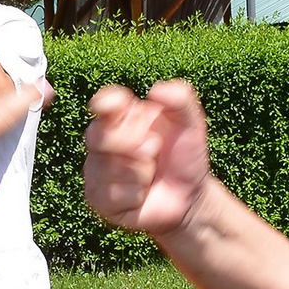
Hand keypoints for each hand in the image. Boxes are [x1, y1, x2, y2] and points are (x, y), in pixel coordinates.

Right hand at [83, 80, 213, 238]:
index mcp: (122, 116)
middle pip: (99, 136)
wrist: (189, 196)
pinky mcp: (97, 198)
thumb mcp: (192, 124)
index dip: (105, 104)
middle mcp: (103, 140)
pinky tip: (142, 194)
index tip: (116, 107)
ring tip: (150, 175)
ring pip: (110, 169)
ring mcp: (96, 169)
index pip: (104, 103)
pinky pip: (112, 194)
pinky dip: (136, 195)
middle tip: (154, 149)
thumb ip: (181, 99)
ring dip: (141, 174)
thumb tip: (156, 90)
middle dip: (134, 145)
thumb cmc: (185, 156)